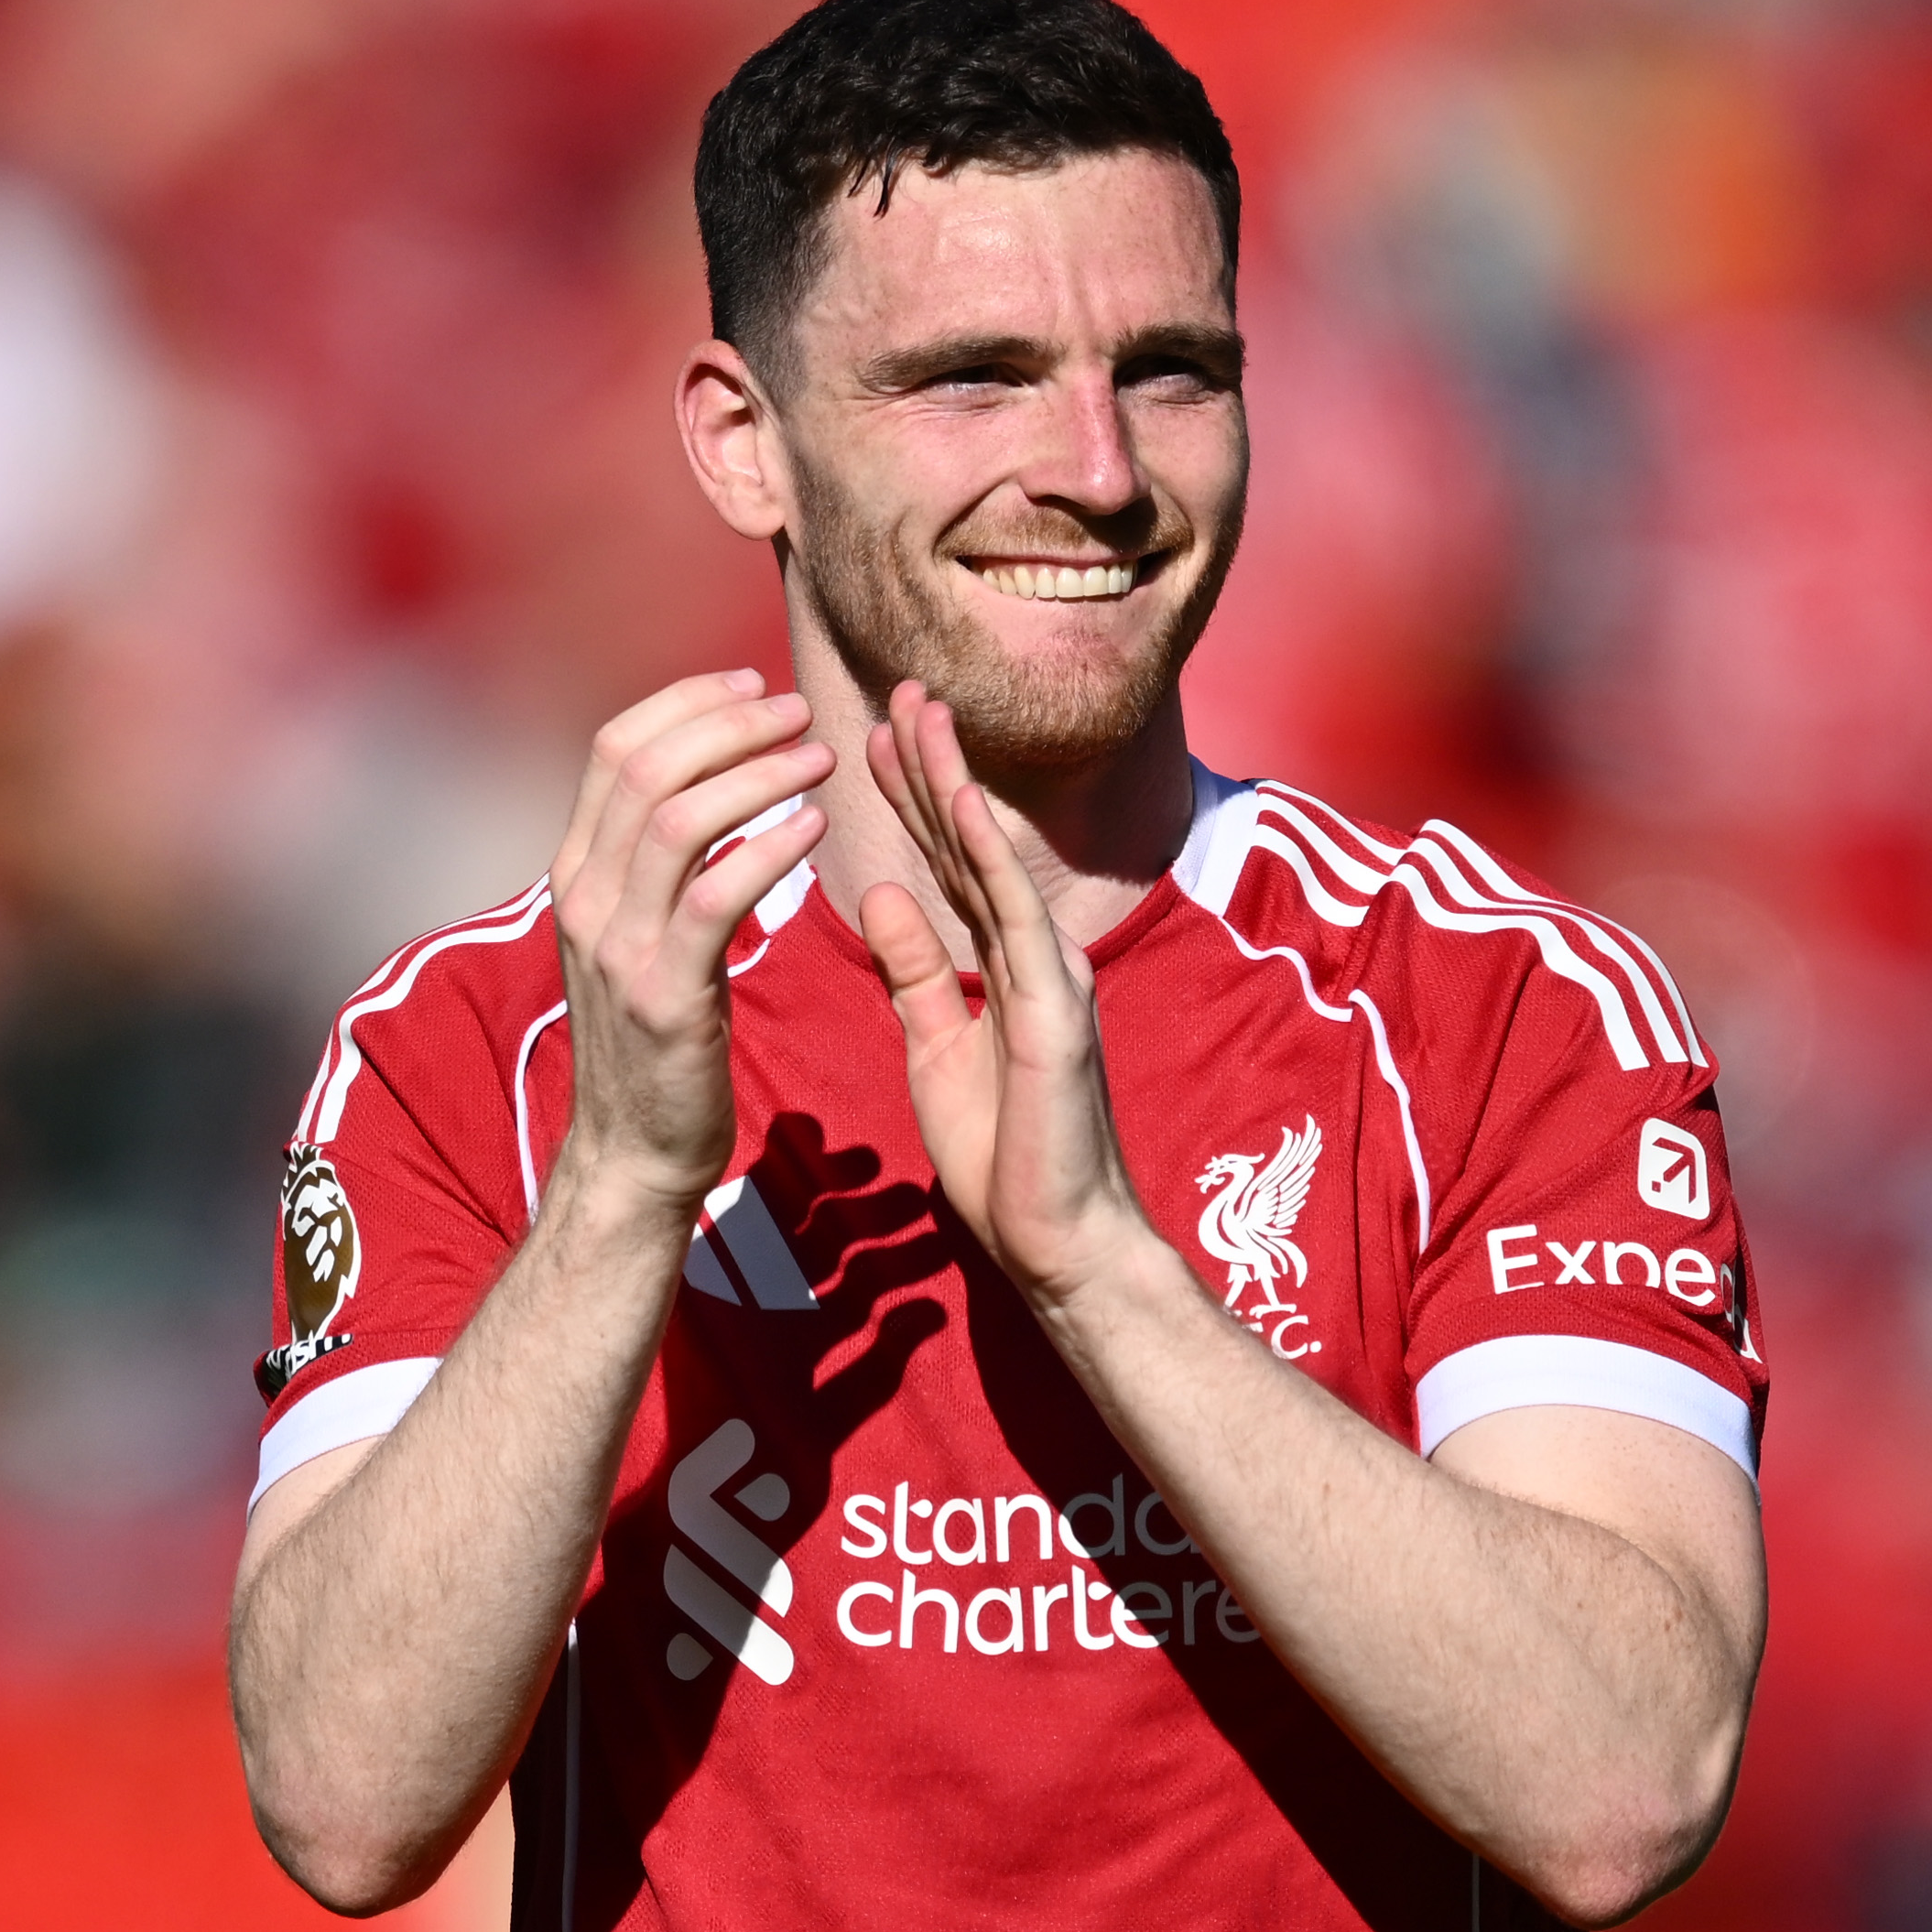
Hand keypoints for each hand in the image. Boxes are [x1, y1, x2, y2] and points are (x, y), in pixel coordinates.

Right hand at [547, 670, 830, 1210]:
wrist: (634, 1151)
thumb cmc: (657, 1039)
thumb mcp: (639, 934)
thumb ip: (656, 863)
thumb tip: (706, 781)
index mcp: (576, 871)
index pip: (614, 746)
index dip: (686, 701)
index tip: (753, 683)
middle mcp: (584, 897)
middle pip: (645, 765)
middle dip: (731, 723)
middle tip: (802, 713)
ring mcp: (617, 946)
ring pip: (679, 817)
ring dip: (759, 774)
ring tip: (820, 759)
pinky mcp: (663, 995)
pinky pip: (717, 896)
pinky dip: (769, 847)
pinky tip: (814, 830)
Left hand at [855, 681, 1161, 1304]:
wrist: (1059, 1241)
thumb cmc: (1007, 1155)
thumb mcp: (937, 1044)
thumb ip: (917, 969)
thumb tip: (883, 892)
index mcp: (1004, 963)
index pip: (949, 864)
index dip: (912, 799)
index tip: (872, 738)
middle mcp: (1035, 952)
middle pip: (972, 842)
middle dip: (932, 763)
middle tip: (897, 690)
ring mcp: (1051, 972)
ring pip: (993, 858)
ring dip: (955, 781)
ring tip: (920, 713)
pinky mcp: (1054, 1005)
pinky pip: (1012, 912)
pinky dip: (984, 850)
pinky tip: (955, 797)